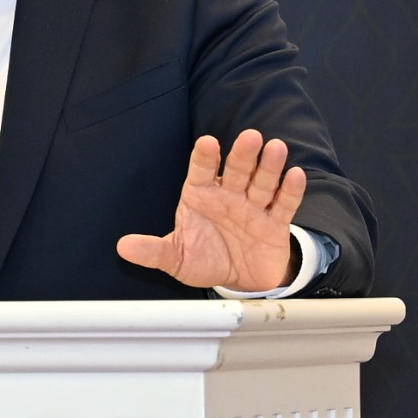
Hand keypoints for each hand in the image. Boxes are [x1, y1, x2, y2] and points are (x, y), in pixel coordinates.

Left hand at [116, 129, 305, 291]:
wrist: (238, 280)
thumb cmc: (205, 259)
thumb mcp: (176, 258)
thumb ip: (154, 251)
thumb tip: (123, 247)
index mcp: (201, 197)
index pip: (201, 172)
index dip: (204, 158)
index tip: (206, 143)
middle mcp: (228, 196)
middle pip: (236, 171)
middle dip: (242, 155)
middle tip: (250, 137)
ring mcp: (253, 207)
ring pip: (262, 182)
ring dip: (269, 166)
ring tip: (275, 148)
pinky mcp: (275, 223)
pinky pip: (283, 204)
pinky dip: (290, 190)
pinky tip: (294, 175)